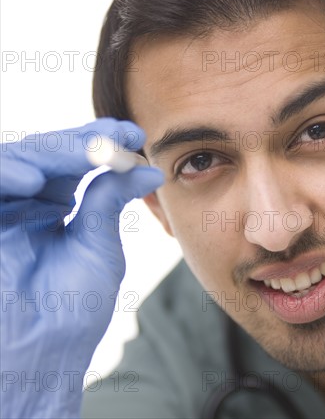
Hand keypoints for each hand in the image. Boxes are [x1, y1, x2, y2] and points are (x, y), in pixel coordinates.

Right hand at [0, 119, 163, 418]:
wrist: (42, 354)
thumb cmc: (73, 310)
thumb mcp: (99, 246)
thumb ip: (108, 202)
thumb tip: (145, 168)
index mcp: (55, 209)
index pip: (75, 163)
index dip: (101, 144)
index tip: (134, 135)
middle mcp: (25, 204)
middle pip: (47, 155)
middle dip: (82, 141)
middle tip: (115, 136)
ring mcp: (1, 212)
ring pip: (17, 162)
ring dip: (51, 153)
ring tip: (86, 155)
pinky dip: (7, 176)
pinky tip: (37, 182)